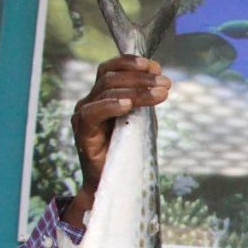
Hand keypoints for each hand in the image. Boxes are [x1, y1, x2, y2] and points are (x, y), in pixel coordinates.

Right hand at [63, 55, 171, 227]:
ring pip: (106, 91)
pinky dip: (111, 106)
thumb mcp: (139, 122)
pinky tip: (128, 104)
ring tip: (160, 93)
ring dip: (137, 90)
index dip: (131, 64)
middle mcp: (89, 102)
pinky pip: (92, 113)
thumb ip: (144, 102)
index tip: (156, 66)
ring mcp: (83, 115)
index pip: (111, 70)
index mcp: (101, 96)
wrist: (112, 183)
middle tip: (165, 83)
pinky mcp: (82, 132)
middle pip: (110, 78)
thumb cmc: (127, 153)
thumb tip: (160, 81)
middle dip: (141, 78)